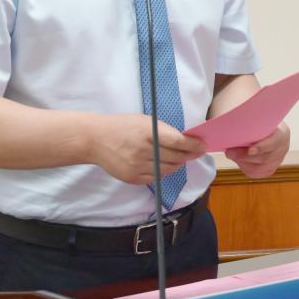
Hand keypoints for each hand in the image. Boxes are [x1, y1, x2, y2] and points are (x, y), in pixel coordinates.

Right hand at [88, 114, 205, 183]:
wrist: (95, 140)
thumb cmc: (122, 126)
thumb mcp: (145, 121)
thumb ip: (164, 131)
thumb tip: (185, 141)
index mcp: (148, 132)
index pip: (178, 142)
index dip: (194, 145)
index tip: (203, 145)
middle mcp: (144, 151)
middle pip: (176, 157)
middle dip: (190, 155)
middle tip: (197, 152)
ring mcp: (138, 166)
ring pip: (169, 169)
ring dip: (179, 164)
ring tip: (182, 158)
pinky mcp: (133, 178)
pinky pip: (157, 177)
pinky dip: (164, 172)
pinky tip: (165, 165)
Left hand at [226, 122, 289, 178]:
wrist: (261, 127)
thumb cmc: (257, 120)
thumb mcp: (255, 116)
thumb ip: (248, 121)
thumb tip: (234, 124)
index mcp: (282, 132)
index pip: (275, 142)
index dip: (263, 147)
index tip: (250, 150)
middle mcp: (283, 147)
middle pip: (266, 158)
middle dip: (245, 156)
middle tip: (230, 152)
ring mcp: (278, 159)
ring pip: (261, 167)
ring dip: (244, 163)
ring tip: (232, 155)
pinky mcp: (271, 167)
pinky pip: (258, 173)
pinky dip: (246, 168)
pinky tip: (239, 161)